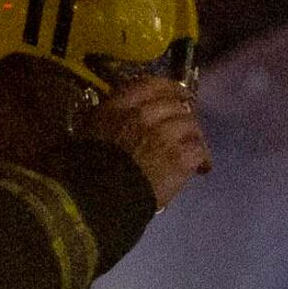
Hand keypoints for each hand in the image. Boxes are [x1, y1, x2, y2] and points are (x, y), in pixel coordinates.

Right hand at [84, 76, 210, 206]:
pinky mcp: (179, 157)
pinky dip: (202, 159)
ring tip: (195, 149)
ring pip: (191, 125)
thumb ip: (107, 121)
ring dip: (195, 137)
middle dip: (184, 113)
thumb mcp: (87, 136)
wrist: (98, 203)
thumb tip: (116, 119)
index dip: (168, 88)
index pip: (150, 85)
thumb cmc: (85, 173)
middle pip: (175, 104)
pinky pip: (199, 150)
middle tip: (187, 125)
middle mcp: (144, 115)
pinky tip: (201, 168)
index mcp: (118, 108)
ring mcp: (164, 135)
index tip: (177, 93)